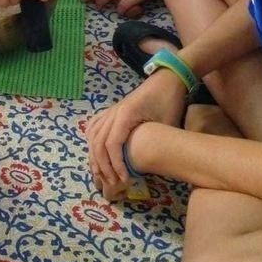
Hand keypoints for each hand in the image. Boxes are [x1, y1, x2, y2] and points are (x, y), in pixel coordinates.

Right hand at [85, 69, 185, 190]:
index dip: (115, 164)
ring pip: (93, 135)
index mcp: (125, 115)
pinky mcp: (113, 110)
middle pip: (98, 142)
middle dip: (103, 165)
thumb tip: (146, 167)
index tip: (124, 179)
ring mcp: (111, 110)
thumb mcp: (167, 124)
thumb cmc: (169, 101)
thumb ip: (155, 143)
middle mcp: (114, 112)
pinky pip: (95, 125)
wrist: (167, 80)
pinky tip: (94, 151)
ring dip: (95, 155)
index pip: (112, 144)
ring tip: (101, 173)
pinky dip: (92, 139)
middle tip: (112, 182)